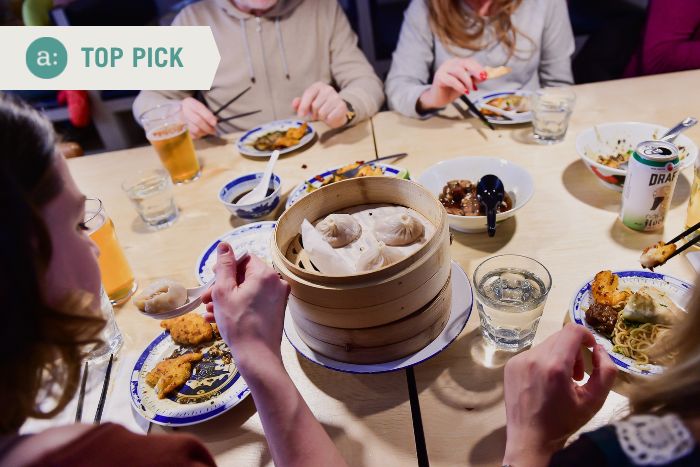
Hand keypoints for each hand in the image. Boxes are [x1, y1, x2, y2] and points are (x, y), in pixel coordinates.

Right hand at [181, 97, 216, 138]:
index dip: (208, 117)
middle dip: (208, 127)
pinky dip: (199, 135)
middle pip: (198, 121)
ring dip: (204, 132)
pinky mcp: (181, 130)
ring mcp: (181, 121)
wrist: (183, 113)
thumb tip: (214, 123)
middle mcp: (184, 111)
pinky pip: (192, 135)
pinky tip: (201, 133)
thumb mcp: (201, 108)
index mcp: (189, 103)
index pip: (200, 109)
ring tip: (207, 131)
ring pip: (195, 130)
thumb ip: (208, 114)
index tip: (214, 123)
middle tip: (213, 130)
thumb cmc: (195, 111)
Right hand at [202, 243, 290, 367]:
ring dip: (227, 298)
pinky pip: (254, 302)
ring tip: (209, 311)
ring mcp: (278, 298)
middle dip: (223, 287)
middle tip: (206, 299)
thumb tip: (224, 245)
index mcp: (266, 274)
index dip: (225, 268)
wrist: (257, 357)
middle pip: (245, 276)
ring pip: (247, 291)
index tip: (212, 281)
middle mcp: (276, 283)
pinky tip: (217, 318)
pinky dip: (238, 307)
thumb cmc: (238, 324)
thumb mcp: (224, 291)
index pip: (243, 259)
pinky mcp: (276, 312)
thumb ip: (224, 266)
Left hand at [292, 82, 347, 127]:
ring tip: (323, 115)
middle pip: (315, 105)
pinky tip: (329, 117)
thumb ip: (299, 103)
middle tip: (315, 115)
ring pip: (322, 112)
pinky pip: (330, 117)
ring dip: (320, 117)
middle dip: (313, 113)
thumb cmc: (320, 107)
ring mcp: (336, 97)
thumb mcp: (308, 104)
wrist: (337, 112)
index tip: (300, 115)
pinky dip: (328, 120)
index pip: (308, 94)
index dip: (303, 106)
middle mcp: (328, 89)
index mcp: (318, 86)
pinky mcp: (342, 106)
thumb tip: (295, 104)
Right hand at [417, 58, 486, 112]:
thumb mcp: (465, 84)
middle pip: (465, 63)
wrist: (437, 99)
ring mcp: (443, 69)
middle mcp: (450, 63)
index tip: (486, 75)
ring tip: (471, 89)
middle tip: (483, 78)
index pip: (469, 61)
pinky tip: (464, 92)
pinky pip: (451, 80)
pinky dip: (460, 86)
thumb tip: (485, 76)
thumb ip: (474, 79)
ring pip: (458, 71)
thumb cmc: (451, 90)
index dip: (478, 68)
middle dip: (475, 70)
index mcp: (456, 63)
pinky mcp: (439, 77)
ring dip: (467, 80)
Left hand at [502, 324, 617, 466]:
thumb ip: (605, 371)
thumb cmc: (563, 422)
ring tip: (561, 381)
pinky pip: (534, 354)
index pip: (572, 331)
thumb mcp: (595, 400)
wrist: (529, 439)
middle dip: (574, 351)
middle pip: (560, 337)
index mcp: (555, 366)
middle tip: (577, 375)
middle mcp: (534, 358)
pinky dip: (544, 362)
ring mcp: (519, 360)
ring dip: (559, 357)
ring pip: (547, 345)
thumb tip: (599, 348)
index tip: (591, 350)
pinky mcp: (510, 365)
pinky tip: (545, 383)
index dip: (587, 335)